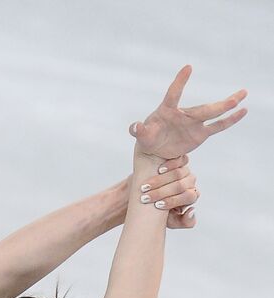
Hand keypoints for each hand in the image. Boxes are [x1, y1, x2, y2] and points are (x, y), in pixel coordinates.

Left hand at [128, 65, 246, 159]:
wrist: (156, 149)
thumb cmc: (148, 138)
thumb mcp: (142, 136)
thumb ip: (138, 130)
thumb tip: (134, 127)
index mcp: (167, 110)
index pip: (174, 94)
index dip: (179, 82)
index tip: (187, 67)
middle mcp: (184, 114)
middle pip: (202, 109)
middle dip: (218, 105)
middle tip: (234, 98)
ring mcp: (194, 123)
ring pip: (214, 113)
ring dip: (228, 105)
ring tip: (243, 94)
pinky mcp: (200, 133)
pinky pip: (217, 126)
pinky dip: (230, 120)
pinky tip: (243, 111)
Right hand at [133, 153, 199, 228]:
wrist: (146, 194)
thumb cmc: (159, 211)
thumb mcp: (170, 221)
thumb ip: (185, 221)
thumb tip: (192, 210)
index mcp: (191, 196)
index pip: (188, 197)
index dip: (172, 201)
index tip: (157, 206)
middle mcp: (190, 182)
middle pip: (181, 186)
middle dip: (162, 193)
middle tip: (146, 198)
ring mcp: (185, 170)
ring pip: (179, 173)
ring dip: (160, 181)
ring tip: (146, 186)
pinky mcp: (180, 160)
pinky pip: (180, 160)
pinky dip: (170, 165)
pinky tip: (159, 170)